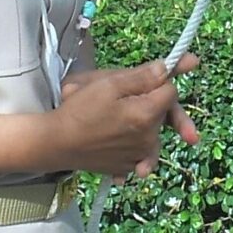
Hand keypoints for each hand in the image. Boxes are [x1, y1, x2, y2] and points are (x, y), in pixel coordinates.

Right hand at [51, 54, 200, 180]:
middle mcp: (148, 139)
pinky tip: (127, 150)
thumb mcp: (108, 84)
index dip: (160, 82)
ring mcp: (138, 157)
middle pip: (165, 115)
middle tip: (149, 108)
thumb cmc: (79, 110)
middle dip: (160, 107)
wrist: (55, 143)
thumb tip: (178, 64)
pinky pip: (142, 157)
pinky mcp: (126, 168)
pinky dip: (139, 154)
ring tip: (128, 124)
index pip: (171, 92)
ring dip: (149, 128)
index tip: (144, 80)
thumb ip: (144, 76)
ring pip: (155, 135)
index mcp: (146, 115)